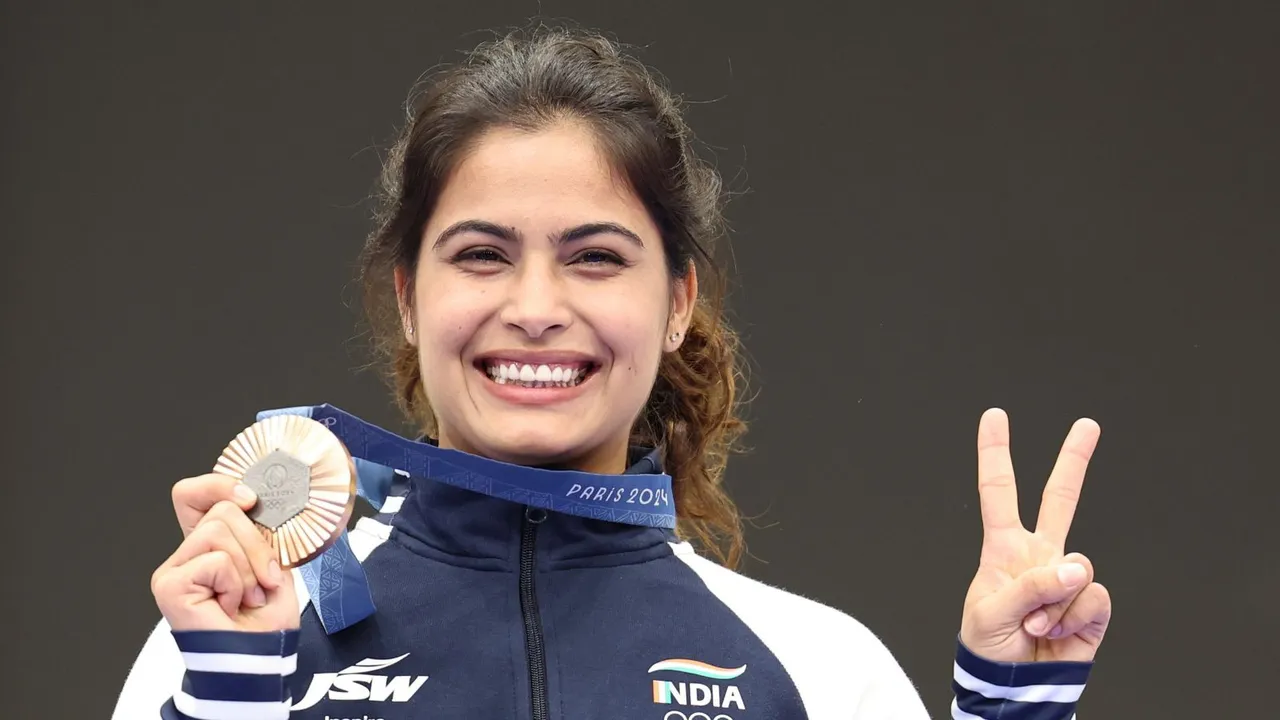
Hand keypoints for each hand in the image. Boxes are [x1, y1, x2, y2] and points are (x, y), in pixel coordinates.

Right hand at [151, 474, 298, 631]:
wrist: (261, 656)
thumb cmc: (266, 619)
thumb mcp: (272, 561)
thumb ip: (258, 529)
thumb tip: (256, 499)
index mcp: (208, 544)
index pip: (194, 494)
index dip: (220, 485)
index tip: (251, 500)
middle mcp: (186, 554)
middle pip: (222, 509)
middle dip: (257, 543)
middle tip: (264, 579)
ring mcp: (174, 569)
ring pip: (219, 530)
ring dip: (249, 567)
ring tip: (249, 596)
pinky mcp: (169, 584)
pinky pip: (216, 560)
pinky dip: (236, 582)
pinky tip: (230, 605)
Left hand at [959, 409, 1112, 662]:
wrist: (1015, 687)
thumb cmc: (989, 647)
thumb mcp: (990, 613)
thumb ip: (1029, 587)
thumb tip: (1075, 567)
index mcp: (1004, 550)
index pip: (998, 493)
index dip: (995, 454)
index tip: (995, 417)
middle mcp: (1040, 556)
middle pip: (1061, 500)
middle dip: (1074, 462)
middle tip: (1087, 425)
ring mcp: (1067, 580)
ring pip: (1077, 567)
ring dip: (1053, 604)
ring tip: (1033, 626)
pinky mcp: (1091, 606)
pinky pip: (1092, 598)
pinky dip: (1072, 619)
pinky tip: (1056, 634)